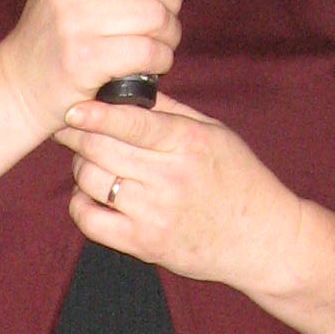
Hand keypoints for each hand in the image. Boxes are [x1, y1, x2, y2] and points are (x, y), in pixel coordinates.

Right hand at [0, 0, 191, 142]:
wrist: (16, 85)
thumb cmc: (54, 37)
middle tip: (165, 19)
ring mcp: (73, 20)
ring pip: (155, 15)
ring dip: (170, 33)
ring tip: (160, 43)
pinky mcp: (84, 59)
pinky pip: (148, 51)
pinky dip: (161, 60)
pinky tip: (153, 64)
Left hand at [59, 93, 334, 333]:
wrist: (263, 239)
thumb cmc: (240, 178)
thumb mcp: (214, 133)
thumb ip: (170, 111)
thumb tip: (127, 88)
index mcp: (188, 143)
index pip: (132, 124)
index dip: (96, 114)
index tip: (73, 108)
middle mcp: (170, 178)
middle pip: (101, 149)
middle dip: (78, 135)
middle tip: (71, 129)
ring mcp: (155, 214)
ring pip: (91, 181)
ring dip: (79, 167)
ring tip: (88, 161)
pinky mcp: (145, 245)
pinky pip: (91, 222)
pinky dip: (80, 204)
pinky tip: (89, 195)